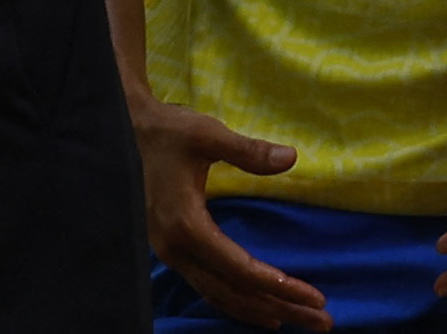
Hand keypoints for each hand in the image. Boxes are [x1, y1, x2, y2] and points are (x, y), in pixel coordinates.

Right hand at [132, 92, 329, 330]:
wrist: (125, 131)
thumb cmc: (168, 132)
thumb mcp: (207, 134)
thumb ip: (249, 150)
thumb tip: (291, 158)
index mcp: (186, 225)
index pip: (239, 269)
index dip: (278, 286)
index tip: (314, 296)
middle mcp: (177, 250)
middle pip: (234, 292)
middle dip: (279, 308)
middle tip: (321, 321)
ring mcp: (171, 255)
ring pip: (220, 296)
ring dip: (261, 310)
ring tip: (299, 321)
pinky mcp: (172, 251)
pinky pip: (208, 287)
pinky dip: (237, 303)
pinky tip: (260, 309)